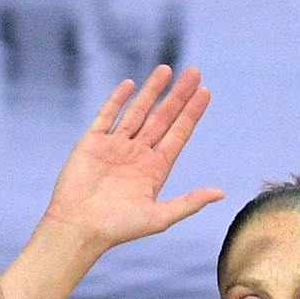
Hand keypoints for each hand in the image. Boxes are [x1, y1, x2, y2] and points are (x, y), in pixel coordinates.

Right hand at [41, 65, 223, 251]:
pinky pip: (107, 115)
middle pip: (163, 118)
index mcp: (155, 170)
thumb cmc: (118, 228)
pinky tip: (130, 85)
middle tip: (194, 72)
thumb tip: (221, 193)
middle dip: (178, 96)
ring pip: (137, 112)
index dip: (192, 113)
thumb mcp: (159, 217)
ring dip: (152, 91)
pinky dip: (118, 100)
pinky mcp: (92, 142)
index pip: (178, 134)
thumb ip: (189, 203)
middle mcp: (137, 155)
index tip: (206, 92)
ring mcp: (115, 147)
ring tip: (166, 70)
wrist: (78, 228)